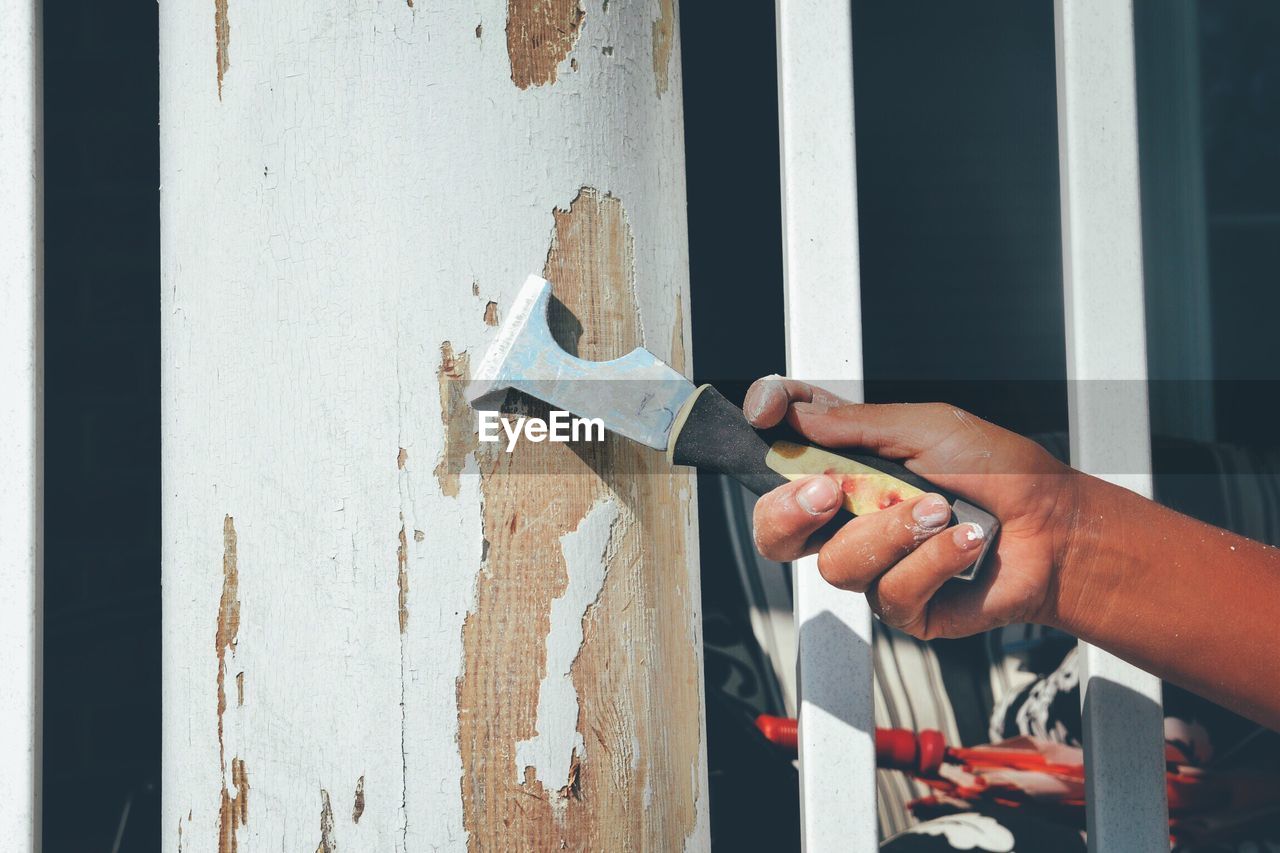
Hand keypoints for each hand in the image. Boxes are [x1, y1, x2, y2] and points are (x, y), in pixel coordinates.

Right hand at [744, 376, 1080, 638]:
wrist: (1057, 531)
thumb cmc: (1001, 471)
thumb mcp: (926, 428)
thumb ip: (853, 425)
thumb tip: (789, 413)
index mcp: (848, 464)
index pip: (783, 446)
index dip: (761, 427)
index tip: (762, 413)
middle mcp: (849, 516)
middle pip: (774, 529)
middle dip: (788, 512)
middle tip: (829, 491)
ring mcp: (873, 563)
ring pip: (836, 564)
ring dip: (894, 533)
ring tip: (944, 510)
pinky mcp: (901, 605)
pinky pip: (890, 591)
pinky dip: (934, 559)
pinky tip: (967, 541)